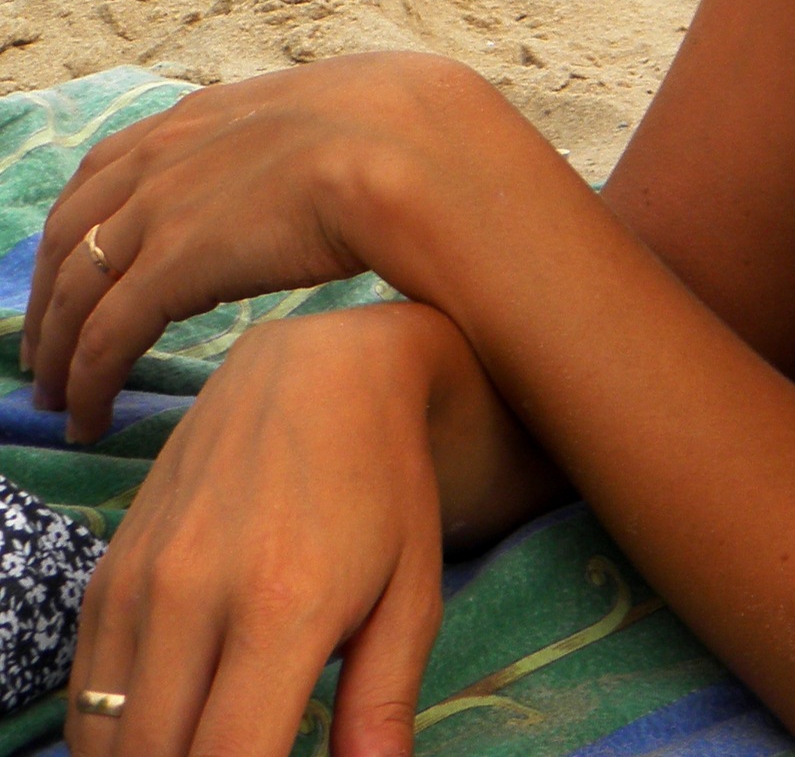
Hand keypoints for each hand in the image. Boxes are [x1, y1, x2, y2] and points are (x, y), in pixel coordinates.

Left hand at [23, 51, 505, 441]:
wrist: (407, 148)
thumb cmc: (404, 135)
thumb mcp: (336, 115)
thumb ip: (309, 139)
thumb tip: (341, 159)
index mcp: (203, 115)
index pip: (109, 167)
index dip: (82, 222)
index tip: (77, 262)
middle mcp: (165, 156)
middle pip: (71, 231)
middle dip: (50, 292)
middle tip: (45, 344)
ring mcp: (161, 210)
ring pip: (75, 291)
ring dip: (56, 349)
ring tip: (54, 396)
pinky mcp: (170, 269)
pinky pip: (103, 339)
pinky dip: (85, 383)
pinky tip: (87, 418)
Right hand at [65, 305, 444, 756]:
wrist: (320, 372)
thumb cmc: (384, 485)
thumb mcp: (413, 591)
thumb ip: (383, 702)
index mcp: (283, 606)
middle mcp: (195, 593)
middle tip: (247, 751)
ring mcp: (141, 578)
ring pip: (106, 740)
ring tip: (212, 742)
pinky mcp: (110, 568)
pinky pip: (86, 692)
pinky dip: (116, 732)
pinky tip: (173, 721)